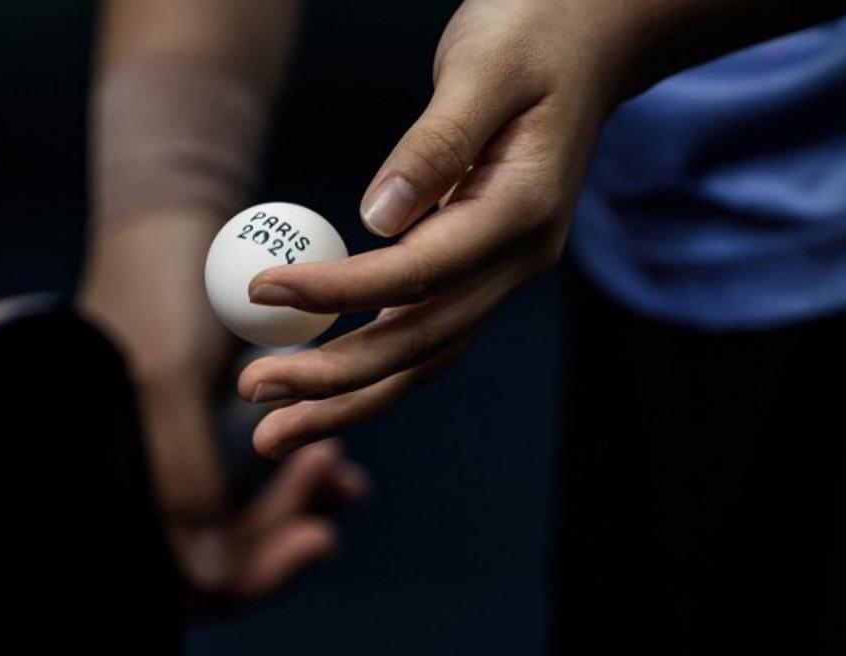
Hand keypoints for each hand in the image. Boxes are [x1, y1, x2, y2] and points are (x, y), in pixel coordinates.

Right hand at [80, 210, 367, 609]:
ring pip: (245, 516)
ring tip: (338, 467)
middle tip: (335, 478)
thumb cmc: (157, 285)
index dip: (252, 576)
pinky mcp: (210, 424)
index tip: (316, 540)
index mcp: (113, 475)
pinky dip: (300, 471)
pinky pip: (257, 473)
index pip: (181, 576)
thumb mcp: (166, 376)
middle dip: (283, 528)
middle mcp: (143, 474)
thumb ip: (180, 473)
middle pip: (221, 552)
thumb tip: (204, 575)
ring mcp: (178, 452)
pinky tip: (338, 459)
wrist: (172, 209)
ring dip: (296, 500)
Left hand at [238, 0, 624, 458]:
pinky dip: (371, 364)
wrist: (592, 39)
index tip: (262, 294)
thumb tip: (377, 216)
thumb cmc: (536, 34)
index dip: (337, 292)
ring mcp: (502, 271)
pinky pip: (423, 332)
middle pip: (419, 343)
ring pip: (422, 355)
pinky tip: (319, 382)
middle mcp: (517, 259)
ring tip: (275, 426)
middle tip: (252, 397)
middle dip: (333, 380)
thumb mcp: (483, 67)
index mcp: (520, 213)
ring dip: (348, 397)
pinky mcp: (480, 268)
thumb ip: (437, 142)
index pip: (418, 273)